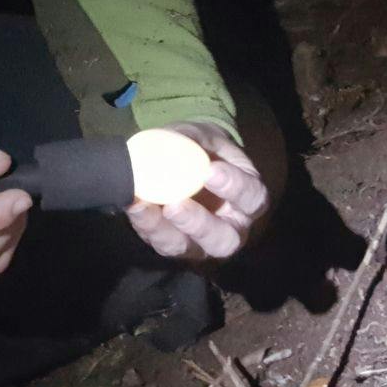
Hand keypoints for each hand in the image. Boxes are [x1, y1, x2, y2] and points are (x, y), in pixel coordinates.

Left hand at [126, 121, 268, 259]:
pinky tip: (134, 206)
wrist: (180, 158)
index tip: (210, 171)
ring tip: (144, 206)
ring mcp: (202, 242)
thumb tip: (174, 148)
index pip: (252, 198)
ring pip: (190, 250)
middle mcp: (231, 227)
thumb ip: (192, 141)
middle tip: (175, 204)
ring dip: (165, 231)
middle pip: (225, 240)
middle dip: (199, 224)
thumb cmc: (201, 147)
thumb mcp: (202, 136)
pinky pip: (162, 244)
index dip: (234, 187)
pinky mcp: (175, 245)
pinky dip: (146, 226)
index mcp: (248, 197)